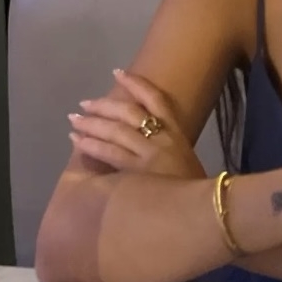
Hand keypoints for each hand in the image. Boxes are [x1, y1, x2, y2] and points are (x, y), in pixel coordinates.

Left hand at [68, 69, 203, 178]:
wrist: (207, 209)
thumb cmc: (196, 190)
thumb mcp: (186, 162)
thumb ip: (167, 151)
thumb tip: (143, 144)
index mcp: (177, 133)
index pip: (156, 100)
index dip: (136, 84)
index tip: (117, 72)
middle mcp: (162, 139)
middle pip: (129, 113)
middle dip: (104, 105)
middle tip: (84, 103)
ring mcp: (150, 154)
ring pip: (116, 131)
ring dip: (92, 124)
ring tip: (74, 119)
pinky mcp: (138, 173)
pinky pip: (110, 154)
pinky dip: (91, 146)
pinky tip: (77, 142)